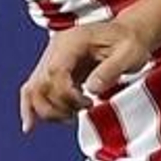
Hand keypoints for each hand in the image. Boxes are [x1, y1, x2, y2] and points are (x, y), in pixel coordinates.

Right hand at [18, 19, 152, 132]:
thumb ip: (110, 70)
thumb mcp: (129, 54)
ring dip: (46, 110)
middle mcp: (56, 49)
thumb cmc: (130, 43)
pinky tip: (29, 127)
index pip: (55, 71)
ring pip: (33, 88)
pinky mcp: (54, 71)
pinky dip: (31, 107)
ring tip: (70, 117)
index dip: (66, 94)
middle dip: (57, 105)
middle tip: (81, 111)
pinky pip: (35, 89)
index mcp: (73, 42)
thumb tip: (91, 90)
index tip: (87, 103)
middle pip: (41, 82)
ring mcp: (52, 59)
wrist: (127, 34)